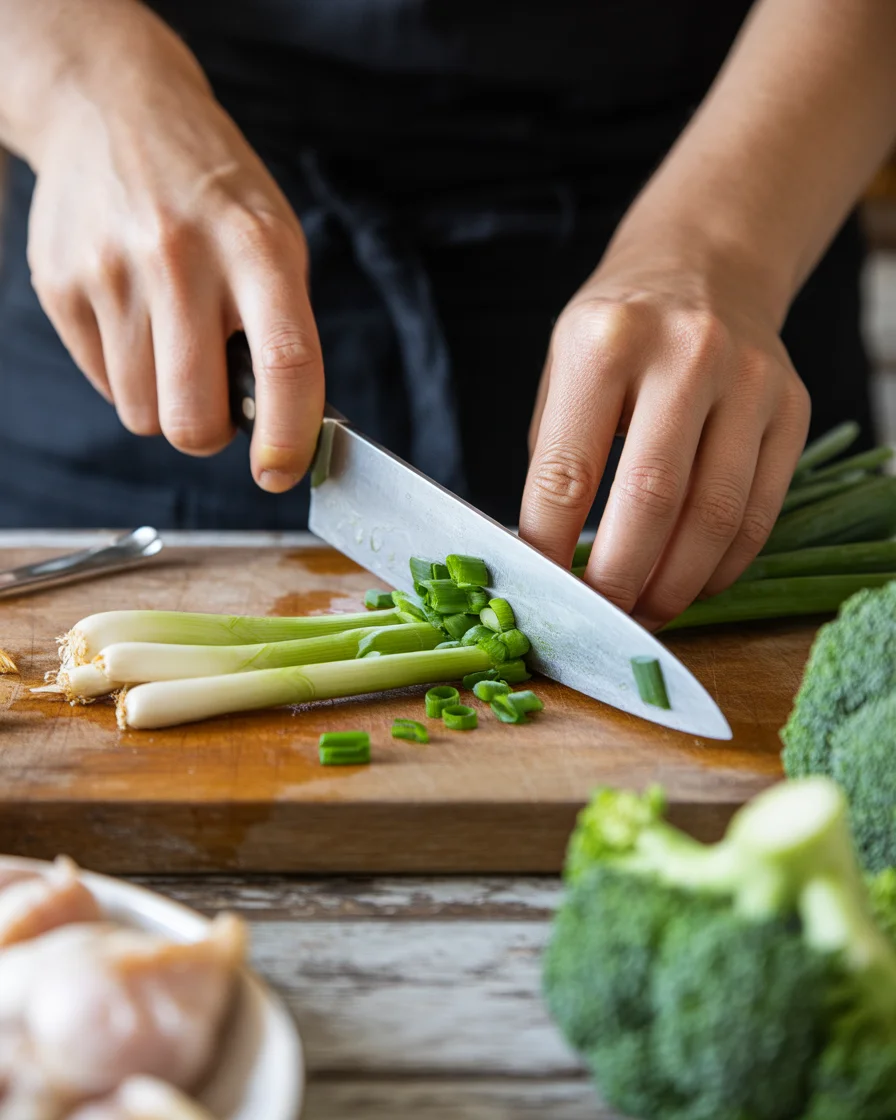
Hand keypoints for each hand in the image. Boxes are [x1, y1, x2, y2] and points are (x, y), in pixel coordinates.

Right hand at [23, 5, 321, 491]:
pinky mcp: (60, 286)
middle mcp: (180, 258)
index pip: (286, 363)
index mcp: (256, 247)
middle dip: (208, 435)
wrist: (111, 108)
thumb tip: (282, 429)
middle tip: (215, 406)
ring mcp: (111, 273)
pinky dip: (126, 373)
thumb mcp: (272, 238)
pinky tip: (135, 317)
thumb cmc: (212, 192)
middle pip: (192, 419)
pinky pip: (103, 384)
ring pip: (142, 414)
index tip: (281, 471)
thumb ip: (282, 329)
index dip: (289, 435)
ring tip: (173, 341)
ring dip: (164, 402)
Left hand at [519, 244, 809, 628]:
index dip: (548, 546)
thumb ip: (554, 456)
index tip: (541, 589)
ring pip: (715, 516)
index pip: (567, 471)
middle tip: (600, 617)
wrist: (707, 267)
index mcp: (604, 341)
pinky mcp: (793, 408)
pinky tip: (691, 582)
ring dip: (674, 585)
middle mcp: (684, 353)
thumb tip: (544, 557)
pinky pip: (761, 512)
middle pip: (650, 501)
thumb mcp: (563, 369)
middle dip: (618, 580)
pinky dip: (722, 565)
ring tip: (645, 612)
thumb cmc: (619, 332)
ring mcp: (749, 380)